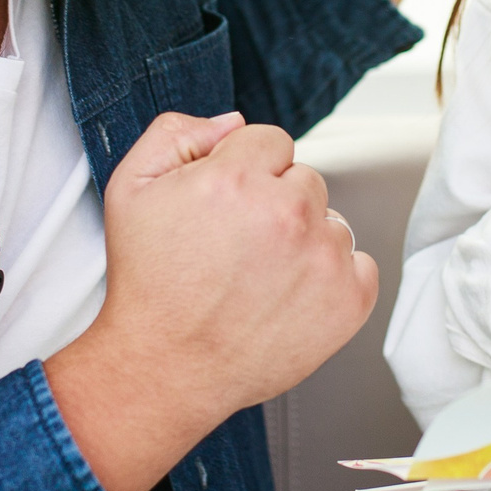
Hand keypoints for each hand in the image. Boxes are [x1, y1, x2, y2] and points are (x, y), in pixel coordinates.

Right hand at [46, 111, 375, 490]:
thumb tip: (232, 122)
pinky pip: (359, 264)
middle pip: (304, 179)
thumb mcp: (131, 187)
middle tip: (238, 247)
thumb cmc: (149, 284)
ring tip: (260, 278)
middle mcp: (288, 213)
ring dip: (305, 241)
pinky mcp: (348, 300)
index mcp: (237, 178)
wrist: (165, 367)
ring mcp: (324, 258)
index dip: (245, 170)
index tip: (227, 205)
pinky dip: (333, 278)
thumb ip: (178, 134)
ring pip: (331, 221)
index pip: (271, 140)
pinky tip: (292, 296)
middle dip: (275, 203)